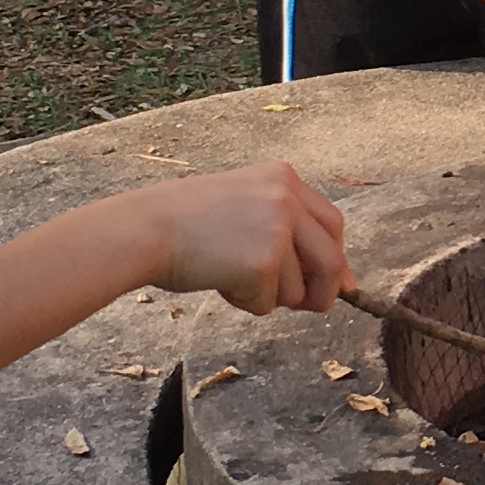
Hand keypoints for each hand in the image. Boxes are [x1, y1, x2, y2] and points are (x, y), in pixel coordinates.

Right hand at [143, 165, 352, 314]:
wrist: (145, 229)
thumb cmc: (184, 222)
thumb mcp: (243, 207)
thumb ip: (286, 231)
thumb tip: (339, 279)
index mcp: (283, 178)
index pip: (332, 223)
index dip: (335, 257)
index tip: (335, 282)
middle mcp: (287, 198)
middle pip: (331, 258)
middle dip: (323, 290)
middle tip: (308, 306)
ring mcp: (277, 229)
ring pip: (298, 288)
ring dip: (269, 296)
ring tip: (229, 276)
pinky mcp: (263, 263)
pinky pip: (269, 304)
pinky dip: (246, 303)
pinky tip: (219, 281)